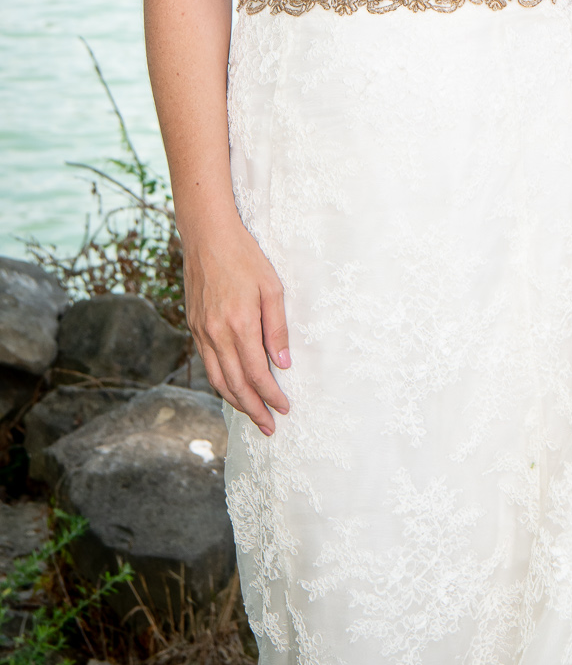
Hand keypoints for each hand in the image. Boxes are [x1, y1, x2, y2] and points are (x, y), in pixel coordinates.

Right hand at [182, 216, 290, 433]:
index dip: (270, 395)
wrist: (207, 238)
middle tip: (269, 427)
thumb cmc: (245, 258)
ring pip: (217, 379)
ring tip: (252, 415)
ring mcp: (202, 332)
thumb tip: (282, 365)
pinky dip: (220, 382)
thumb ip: (277, 328)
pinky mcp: (194, 327)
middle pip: (235, 384)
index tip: (284, 409)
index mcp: (239, 324)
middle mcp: (216, 333)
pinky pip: (208, 364)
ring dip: (235, 401)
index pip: (256, 373)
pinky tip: (232, 388)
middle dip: (254, 409)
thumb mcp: (272, 288)